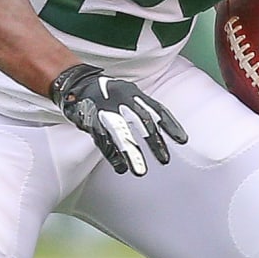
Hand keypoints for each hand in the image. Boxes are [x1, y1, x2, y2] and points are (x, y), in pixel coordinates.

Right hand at [50, 63, 187, 176]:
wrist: (76, 85)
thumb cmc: (107, 94)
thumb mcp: (127, 95)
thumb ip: (142, 109)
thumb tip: (161, 125)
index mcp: (133, 93)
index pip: (156, 109)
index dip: (170, 124)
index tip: (182, 140)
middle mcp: (121, 100)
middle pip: (141, 121)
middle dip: (154, 142)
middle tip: (164, 160)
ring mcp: (106, 111)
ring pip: (121, 134)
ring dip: (132, 153)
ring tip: (140, 171)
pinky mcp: (91, 122)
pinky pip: (103, 141)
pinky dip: (112, 155)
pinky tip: (120, 168)